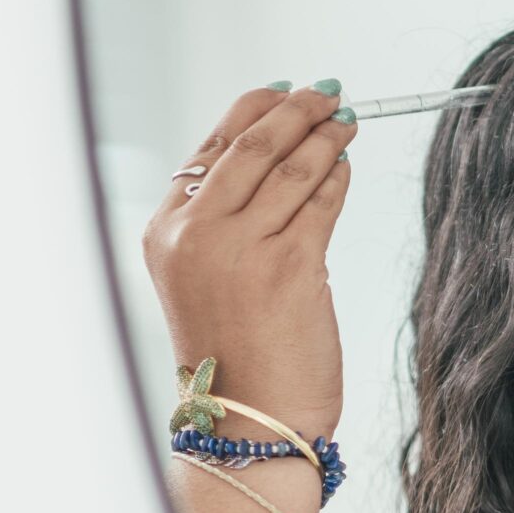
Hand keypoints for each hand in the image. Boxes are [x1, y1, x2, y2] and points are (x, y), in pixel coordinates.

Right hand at [141, 82, 357, 438]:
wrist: (250, 422)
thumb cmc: (239, 357)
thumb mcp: (207, 280)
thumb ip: (228, 225)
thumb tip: (281, 162)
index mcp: (166, 231)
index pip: (209, 150)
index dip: (251, 111)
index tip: (283, 91)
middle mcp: (196, 233)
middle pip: (252, 146)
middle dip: (296, 110)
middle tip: (328, 91)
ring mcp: (241, 248)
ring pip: (291, 168)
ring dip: (325, 136)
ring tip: (347, 120)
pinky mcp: (290, 266)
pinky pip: (320, 202)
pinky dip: (338, 176)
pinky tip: (348, 164)